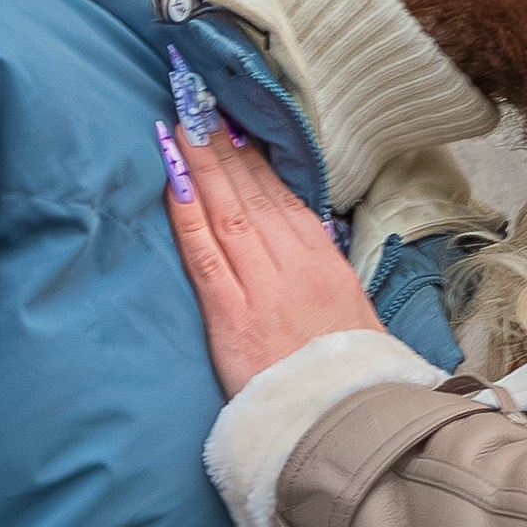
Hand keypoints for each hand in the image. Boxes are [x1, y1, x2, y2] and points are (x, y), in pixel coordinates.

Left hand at [159, 99, 380, 397]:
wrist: (348, 421)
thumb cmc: (351, 377)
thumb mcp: (354, 316)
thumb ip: (327, 280)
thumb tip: (310, 251)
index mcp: (325, 264)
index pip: (283, 199)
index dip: (255, 161)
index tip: (234, 128)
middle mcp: (293, 266)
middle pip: (252, 194)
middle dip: (223, 148)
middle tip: (198, 106)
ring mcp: (262, 288)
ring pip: (227, 213)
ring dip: (202, 166)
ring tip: (181, 126)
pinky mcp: (232, 315)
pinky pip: (205, 254)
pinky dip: (187, 214)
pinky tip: (173, 181)